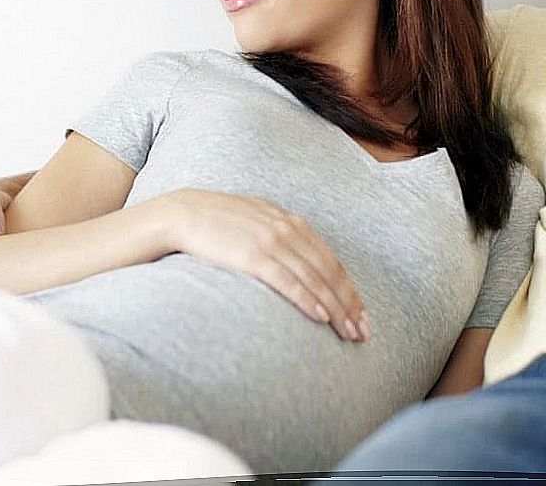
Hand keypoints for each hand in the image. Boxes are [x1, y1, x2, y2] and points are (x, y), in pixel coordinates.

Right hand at [147, 189, 369, 341]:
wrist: (183, 213)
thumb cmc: (217, 221)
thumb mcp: (256, 218)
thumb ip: (279, 232)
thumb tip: (296, 254)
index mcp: (290, 222)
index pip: (330, 260)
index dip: (349, 288)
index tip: (361, 313)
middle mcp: (287, 230)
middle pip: (329, 272)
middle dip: (349, 304)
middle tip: (362, 331)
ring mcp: (271, 242)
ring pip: (314, 279)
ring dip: (335, 308)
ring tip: (347, 332)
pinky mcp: (253, 256)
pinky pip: (288, 281)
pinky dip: (308, 299)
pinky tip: (321, 316)